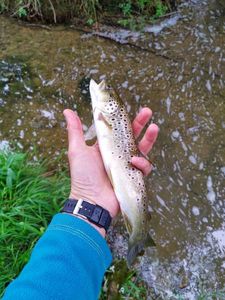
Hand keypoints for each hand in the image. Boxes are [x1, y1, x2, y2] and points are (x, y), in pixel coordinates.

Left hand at [63, 108, 157, 235]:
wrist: (91, 201)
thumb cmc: (82, 176)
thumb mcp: (77, 150)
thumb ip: (75, 131)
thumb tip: (67, 111)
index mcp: (105, 147)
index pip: (117, 130)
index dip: (124, 119)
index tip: (127, 108)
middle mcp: (118, 154)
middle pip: (133, 136)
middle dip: (141, 123)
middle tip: (148, 111)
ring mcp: (127, 165)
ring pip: (142, 149)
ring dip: (149, 138)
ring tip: (154, 128)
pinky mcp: (134, 176)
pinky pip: (144, 167)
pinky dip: (141, 163)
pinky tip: (134, 162)